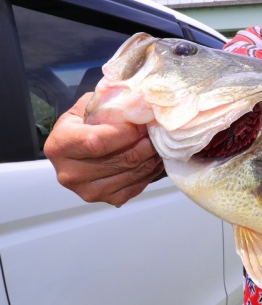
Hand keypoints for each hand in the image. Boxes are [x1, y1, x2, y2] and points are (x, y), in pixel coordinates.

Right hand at [44, 93, 163, 206]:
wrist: (78, 145)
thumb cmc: (85, 122)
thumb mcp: (89, 105)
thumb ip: (109, 104)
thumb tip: (139, 104)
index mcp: (60, 145)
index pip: (97, 142)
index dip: (126, 133)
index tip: (142, 123)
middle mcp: (69, 173)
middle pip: (120, 160)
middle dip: (146, 144)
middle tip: (158, 131)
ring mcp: (87, 191)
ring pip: (132, 174)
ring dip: (152, 157)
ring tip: (159, 143)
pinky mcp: (106, 199)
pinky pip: (136, 187)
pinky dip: (150, 171)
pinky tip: (154, 158)